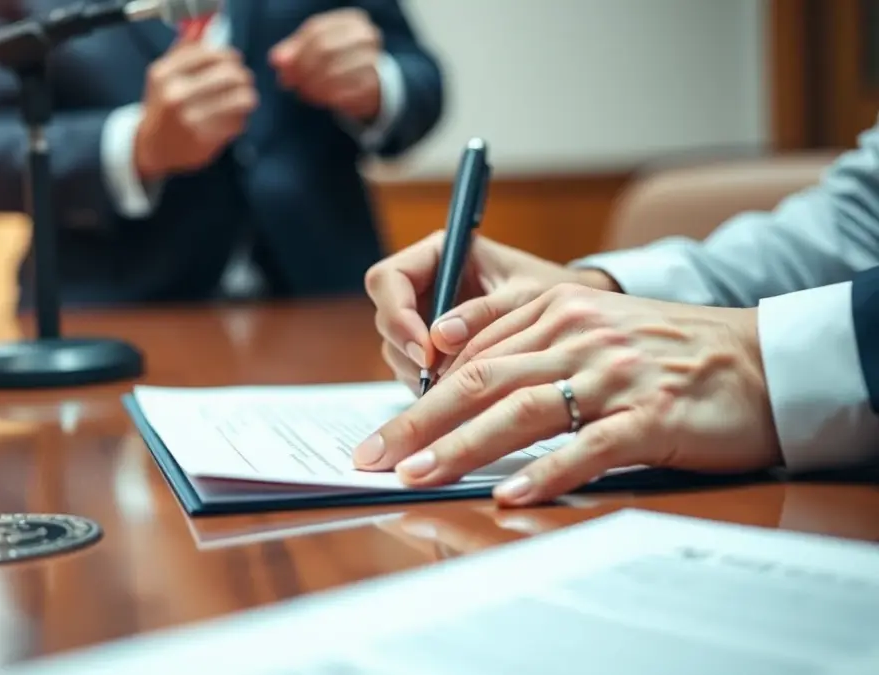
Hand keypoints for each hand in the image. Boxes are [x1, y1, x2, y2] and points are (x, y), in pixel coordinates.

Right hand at [135, 37, 257, 179]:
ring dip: (247, 97)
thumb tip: (204, 23)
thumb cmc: (163, 105)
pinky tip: (231, 119)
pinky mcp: (205, 140)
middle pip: (231, 74)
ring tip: (243, 99)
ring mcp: (190, 120)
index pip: (212, 54)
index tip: (234, 61)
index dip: (230, 56)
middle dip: (243, 76)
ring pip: (241, 99)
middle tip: (243, 81)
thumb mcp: (165, 74)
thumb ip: (185, 49)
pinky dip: (240, 119)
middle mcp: (175, 95)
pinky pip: (238, 122)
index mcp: (165, 73)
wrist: (151, 146)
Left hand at [269, 8, 382, 122]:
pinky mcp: (374, 85)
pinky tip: (317, 99)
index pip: (316, 30)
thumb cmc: (338, 60)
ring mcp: (374, 59)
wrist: (372, 82)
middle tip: (288, 83)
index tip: (281, 68)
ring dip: (311, 85)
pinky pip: (344, 91)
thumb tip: (276, 61)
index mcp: (351, 20)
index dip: (295, 51)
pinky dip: (326, 97)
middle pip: (324, 49)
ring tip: (302, 92)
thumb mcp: (315, 50)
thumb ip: (293, 52)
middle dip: (301, 68)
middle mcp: (367, 36)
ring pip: (333, 72)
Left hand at [353, 283, 782, 506]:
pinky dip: (545, 472)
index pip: (468, 353)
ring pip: (521, 411)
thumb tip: (455, 380)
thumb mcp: (590, 325)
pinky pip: (588, 448)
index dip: (417, 394)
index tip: (384, 432)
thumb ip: (525, 342)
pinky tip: (509, 495)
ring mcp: (613, 375)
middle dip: (417, 422)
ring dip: (462, 446)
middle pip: (479, 381)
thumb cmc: (665, 348)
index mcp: (555, 310)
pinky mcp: (650, 416)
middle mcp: (577, 336)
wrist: (759, 358)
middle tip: (375, 457)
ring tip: (419, 475)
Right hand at [363, 230, 618, 391]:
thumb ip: (485, 314)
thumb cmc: (556, 294)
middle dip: (408, 351)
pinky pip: (415, 370)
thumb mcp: (525, 299)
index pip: (388, 279)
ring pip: (397, 350)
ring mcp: (425, 318)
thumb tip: (440, 338)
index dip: (398, 315)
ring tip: (460, 387)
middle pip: (387, 318)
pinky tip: (463, 392)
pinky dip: (433, 386)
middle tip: (439, 378)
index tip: (426, 350)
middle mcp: (424, 284)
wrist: (576, 318)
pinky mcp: (432, 348)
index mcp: (440, 254)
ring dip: (420, 373)